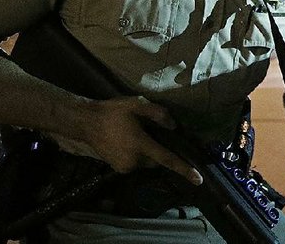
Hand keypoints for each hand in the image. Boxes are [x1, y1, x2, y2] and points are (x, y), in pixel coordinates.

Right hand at [83, 96, 202, 184]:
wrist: (86, 123)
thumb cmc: (112, 112)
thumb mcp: (137, 105)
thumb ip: (158, 114)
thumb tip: (173, 126)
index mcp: (141, 145)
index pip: (167, 159)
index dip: (184, 169)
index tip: (198, 179)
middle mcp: (134, 160)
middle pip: (157, 160)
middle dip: (159, 150)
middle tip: (152, 133)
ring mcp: (125, 167)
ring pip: (146, 162)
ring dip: (147, 152)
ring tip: (136, 134)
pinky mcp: (117, 168)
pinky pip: (135, 163)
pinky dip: (137, 155)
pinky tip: (128, 141)